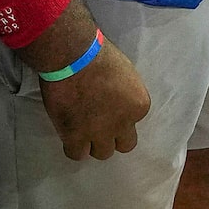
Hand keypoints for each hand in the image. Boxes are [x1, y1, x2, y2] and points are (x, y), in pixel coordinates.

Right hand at [37, 37, 149, 161]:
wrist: (74, 56)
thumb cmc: (99, 54)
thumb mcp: (125, 73)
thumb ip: (124, 93)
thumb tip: (116, 99)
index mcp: (140, 105)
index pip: (133, 122)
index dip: (119, 116)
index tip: (108, 107)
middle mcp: (123, 123)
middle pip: (125, 145)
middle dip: (112, 137)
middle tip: (98, 125)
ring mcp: (100, 132)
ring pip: (102, 153)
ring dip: (93, 143)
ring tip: (81, 130)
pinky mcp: (76, 136)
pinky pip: (76, 154)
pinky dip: (73, 147)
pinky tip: (69, 135)